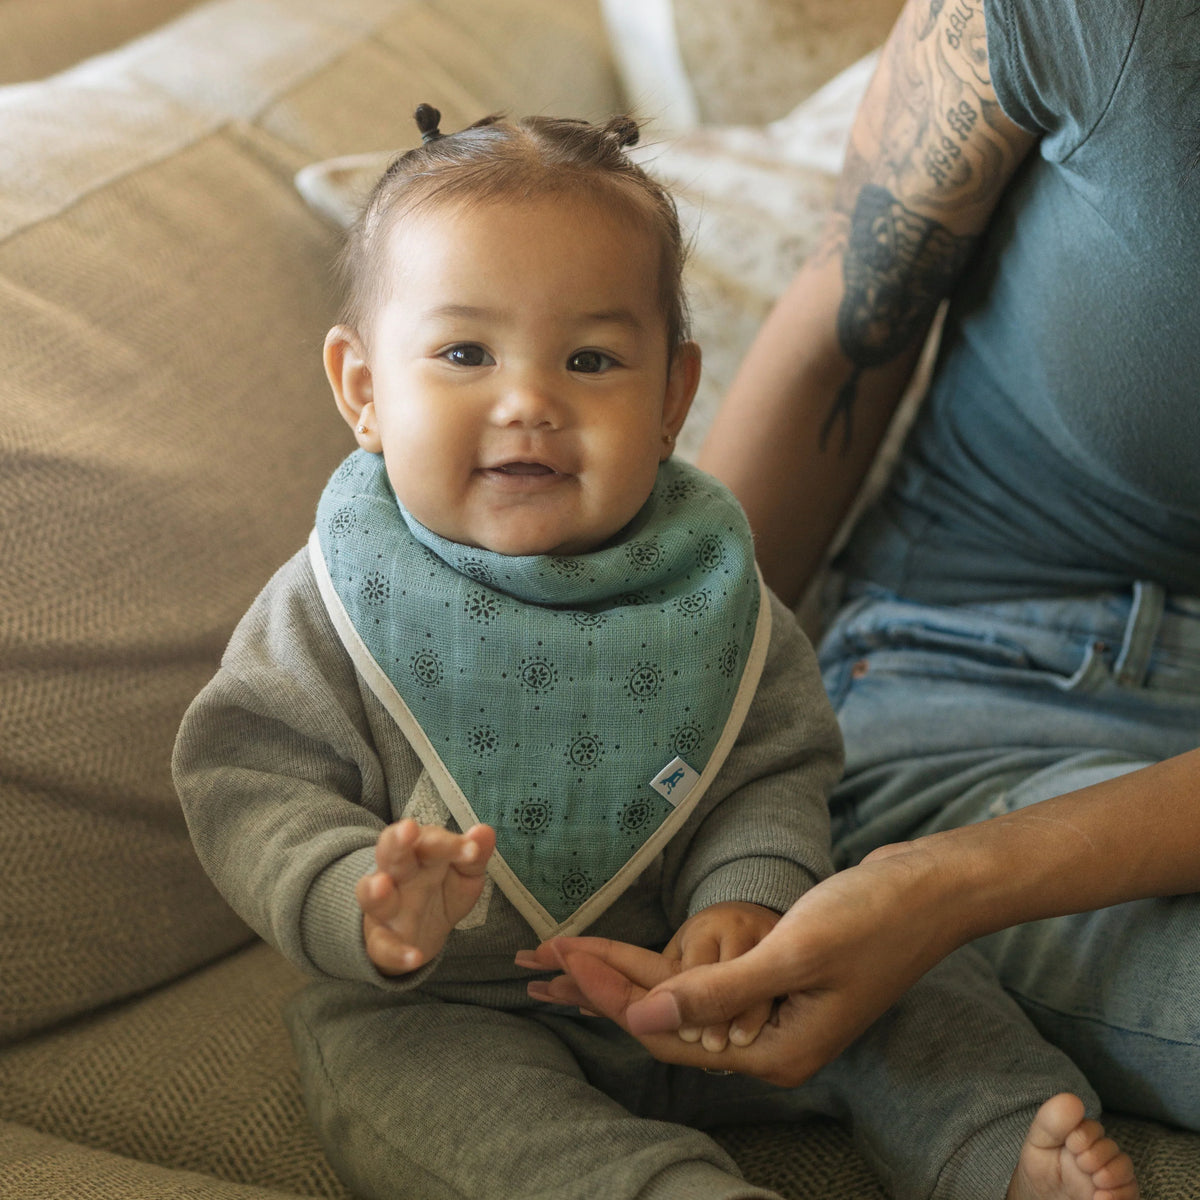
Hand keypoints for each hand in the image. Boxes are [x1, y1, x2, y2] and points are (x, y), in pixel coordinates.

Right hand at [357, 819, 494, 974]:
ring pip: (371, 896)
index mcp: (418, 854)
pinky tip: (414, 957)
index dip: (448, 843)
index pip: (428, 840)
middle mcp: (396, 876)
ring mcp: (385, 908)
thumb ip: (474, 854)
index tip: (472, 850)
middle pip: (390, 853)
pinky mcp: (381, 941)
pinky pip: (382, 947)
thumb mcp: (464, 873)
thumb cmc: (440, 892)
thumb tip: (485, 831)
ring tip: (381, 886)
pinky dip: (395, 952)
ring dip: (374, 890)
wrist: (416, 935)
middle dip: (397, 842)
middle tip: (408, 829)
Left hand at [518, 841, 960, 1084]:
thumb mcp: (790, 955)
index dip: (612, 997)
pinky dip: (671, 969)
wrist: (931, 888)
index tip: (563, 957)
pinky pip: (709, 986)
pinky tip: (640, 957)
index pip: (670, 1034)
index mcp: (775, 1052)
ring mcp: (776, 1015)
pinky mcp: (780, 985)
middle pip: (671, 1024)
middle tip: (552, 954)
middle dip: (610, 988)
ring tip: (577, 953)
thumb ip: (714, 992)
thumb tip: (639, 1019)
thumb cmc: (871, 918)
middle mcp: (770, 1044)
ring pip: (686, 1005)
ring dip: (634, 978)